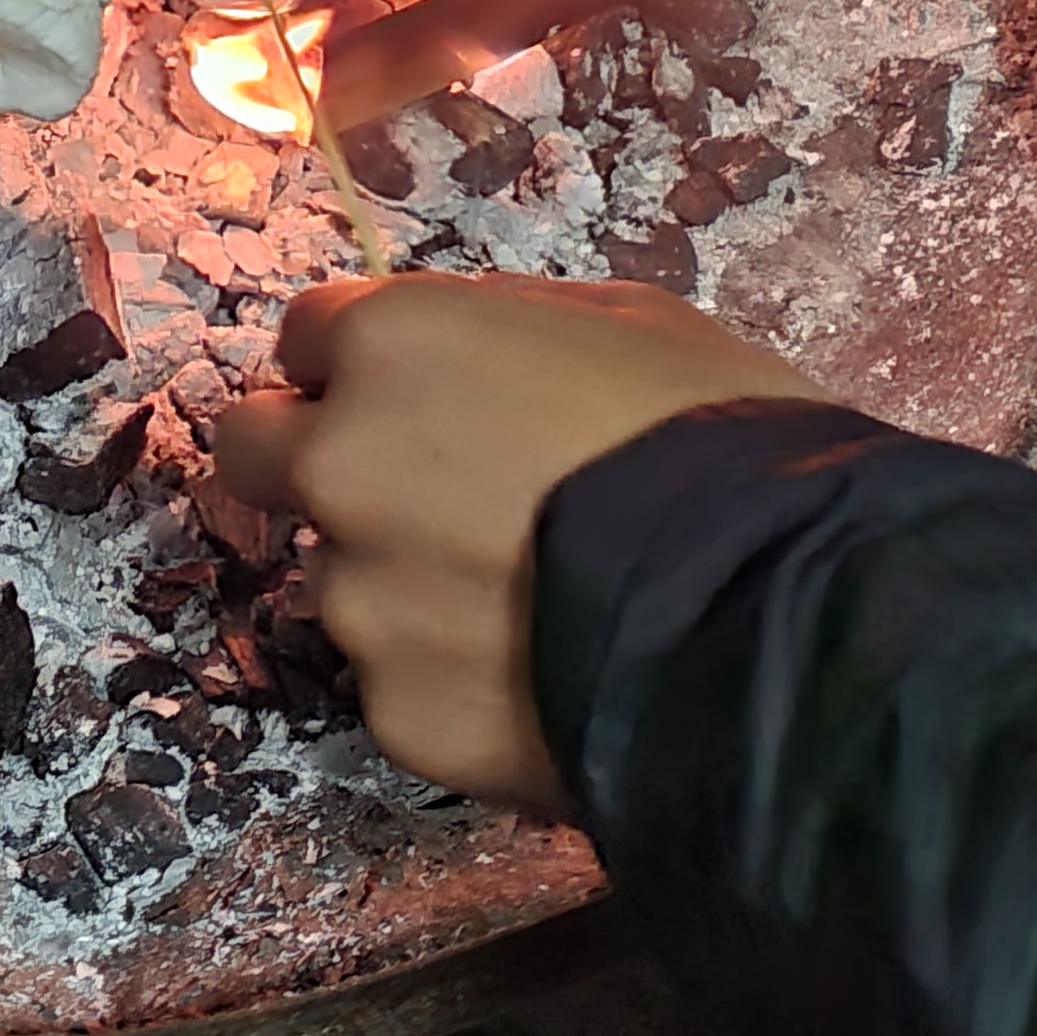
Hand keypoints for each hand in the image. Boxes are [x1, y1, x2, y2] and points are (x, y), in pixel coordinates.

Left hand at [215, 273, 819, 806]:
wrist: (784, 618)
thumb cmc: (726, 443)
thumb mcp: (627, 322)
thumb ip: (500, 326)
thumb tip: (453, 349)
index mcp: (393, 345)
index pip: (305, 335)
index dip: (363, 364)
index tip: (415, 394)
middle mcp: (342, 464)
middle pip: (252, 450)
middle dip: (314, 459)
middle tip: (415, 490)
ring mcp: (360, 598)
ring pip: (335, 575)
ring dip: (395, 579)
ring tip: (521, 599)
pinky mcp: (395, 712)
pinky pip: (397, 680)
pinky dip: (448, 677)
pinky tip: (541, 670)